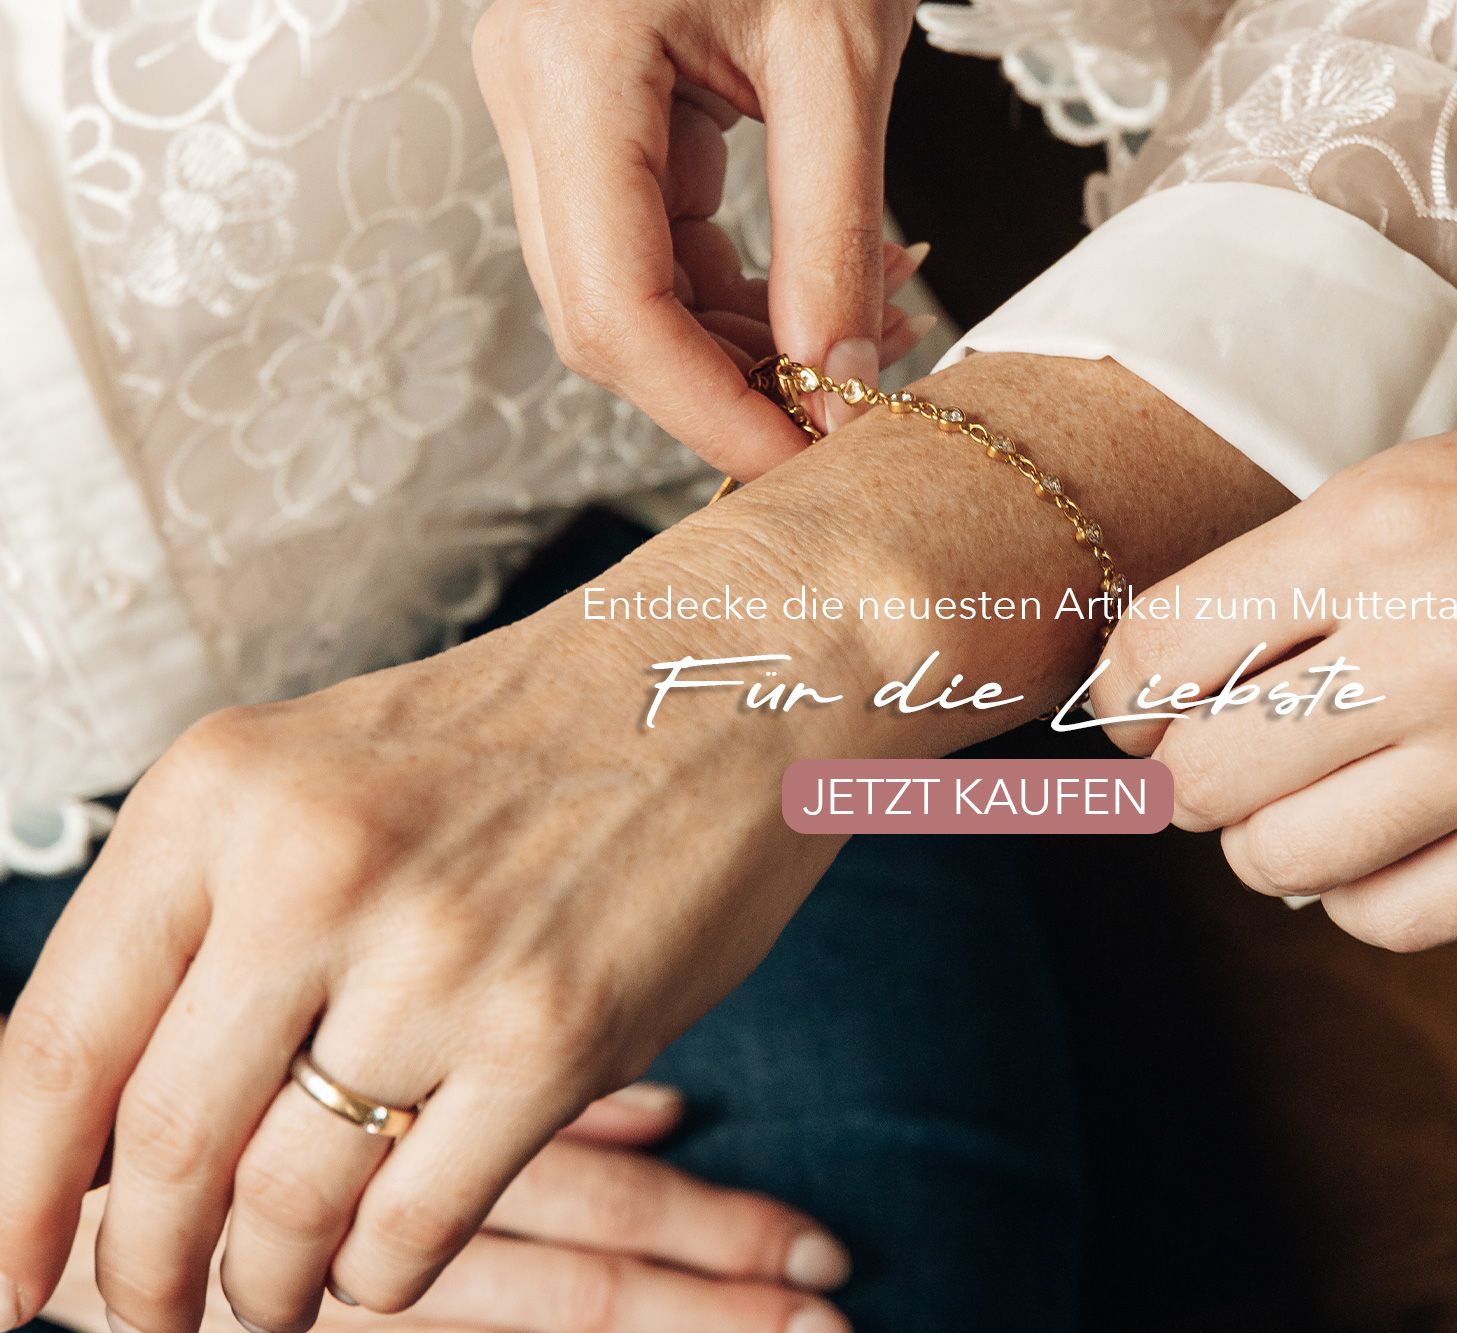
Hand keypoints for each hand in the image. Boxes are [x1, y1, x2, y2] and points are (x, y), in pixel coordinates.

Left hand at [0, 350, 1290, 1332]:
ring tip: (272, 1299)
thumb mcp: (327, 777)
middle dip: (138, 1272)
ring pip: (286, 1207)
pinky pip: (417, 1222)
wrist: (728, 675)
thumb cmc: (526, 739)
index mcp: (221, 794)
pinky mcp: (557, 1030)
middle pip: (159, 1147)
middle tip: (142, 1315)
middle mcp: (309, 869)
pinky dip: (385, 1271)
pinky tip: (384, 1259)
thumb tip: (114, 1110)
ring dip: (265, 1289)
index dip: (6, 1195)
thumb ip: (215, 919)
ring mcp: (437, 956)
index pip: (54, 1042)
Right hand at [473, 0, 921, 471]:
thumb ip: (833, 227)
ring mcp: (552, 108)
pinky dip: (741, 290)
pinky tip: (833, 290)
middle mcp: (533, 98)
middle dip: (729, 388)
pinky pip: (653, 243)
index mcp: (570, 71)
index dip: (710, 409)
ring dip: (745, 344)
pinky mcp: (594, 115)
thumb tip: (840, 380)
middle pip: (605, 316)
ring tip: (870, 340)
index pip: (616, 308)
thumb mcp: (836, 52)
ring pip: (629, 292)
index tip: (808, 462)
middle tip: (849, 419)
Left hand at [1095, 332, 1456, 950]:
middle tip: (1215, 756)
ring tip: (1308, 801)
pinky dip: (1361, 897)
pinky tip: (1392, 846)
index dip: (1126, 689)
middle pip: (1199, 774)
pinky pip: (1394, 918)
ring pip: (1278, 861)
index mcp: (1386, 520)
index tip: (1142, 701)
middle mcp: (1427, 642)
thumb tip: (1219, 656)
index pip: (1160, 646)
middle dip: (1183, 774)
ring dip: (1266, 842)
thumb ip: (1336, 559)